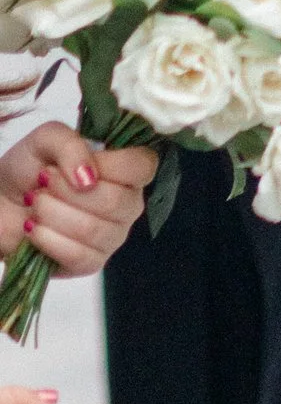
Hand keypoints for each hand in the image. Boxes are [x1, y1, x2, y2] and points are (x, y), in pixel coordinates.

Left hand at [0, 126, 155, 278]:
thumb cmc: (28, 169)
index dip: (111, 166)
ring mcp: (112, 236)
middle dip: (67, 191)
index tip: (73, 165)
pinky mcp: (91, 263)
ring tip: (34, 203)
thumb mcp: (46, 139)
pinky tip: (33, 228)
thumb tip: (88, 178)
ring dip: (53, 213)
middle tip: (42, 182)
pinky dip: (48, 239)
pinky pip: (80, 256)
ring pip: (94, 230)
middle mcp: (127, 203)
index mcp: (126, 170)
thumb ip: (70, 145)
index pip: (143, 167)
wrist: (0, 202)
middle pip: (116, 202)